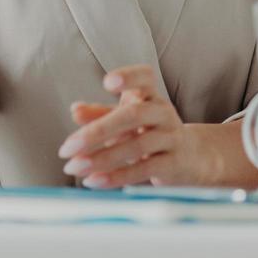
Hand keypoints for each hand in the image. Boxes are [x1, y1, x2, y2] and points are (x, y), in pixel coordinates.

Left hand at [57, 64, 208, 188]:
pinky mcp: (173, 163)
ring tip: (75, 167)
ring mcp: (170, 137)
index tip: (107, 82)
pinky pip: (144, 169)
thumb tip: (75, 110)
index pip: (144, 77)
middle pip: (133, 115)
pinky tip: (94, 181)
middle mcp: (162, 112)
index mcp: (150, 95)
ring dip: (101, 159)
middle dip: (97, 132)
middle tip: (67, 148)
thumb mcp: (125, 120)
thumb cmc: (150, 132)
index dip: (128, 77)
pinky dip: (116, 177)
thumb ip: (100, 114)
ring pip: (137, 145)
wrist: (190, 157)